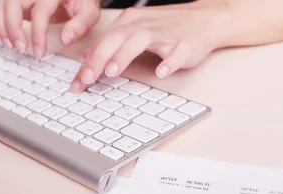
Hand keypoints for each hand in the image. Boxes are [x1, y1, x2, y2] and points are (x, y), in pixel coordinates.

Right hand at [0, 0, 101, 59]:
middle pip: (13, 3)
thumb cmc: (79, 0)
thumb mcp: (88, 10)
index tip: (39, 54)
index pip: (40, 12)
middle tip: (19, 49)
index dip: (38, 35)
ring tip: (9, 46)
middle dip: (13, 28)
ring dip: (1, 27)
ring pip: (2, 4)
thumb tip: (66, 39)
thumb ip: (80, 24)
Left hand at [70, 0, 232, 91]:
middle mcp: (144, 25)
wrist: (206, 19)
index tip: (76, 84)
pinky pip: (177, 51)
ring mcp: (166, 33)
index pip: (103, 42)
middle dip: (99, 58)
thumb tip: (87, 59)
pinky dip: (170, 61)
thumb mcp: (134, 33)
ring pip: (142, 39)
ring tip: (112, 71)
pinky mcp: (186, 44)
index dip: (87, 63)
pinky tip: (162, 71)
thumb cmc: (167, 28)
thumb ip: (111, 45)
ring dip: (125, 54)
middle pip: (116, 38)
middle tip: (86, 79)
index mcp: (129, 22)